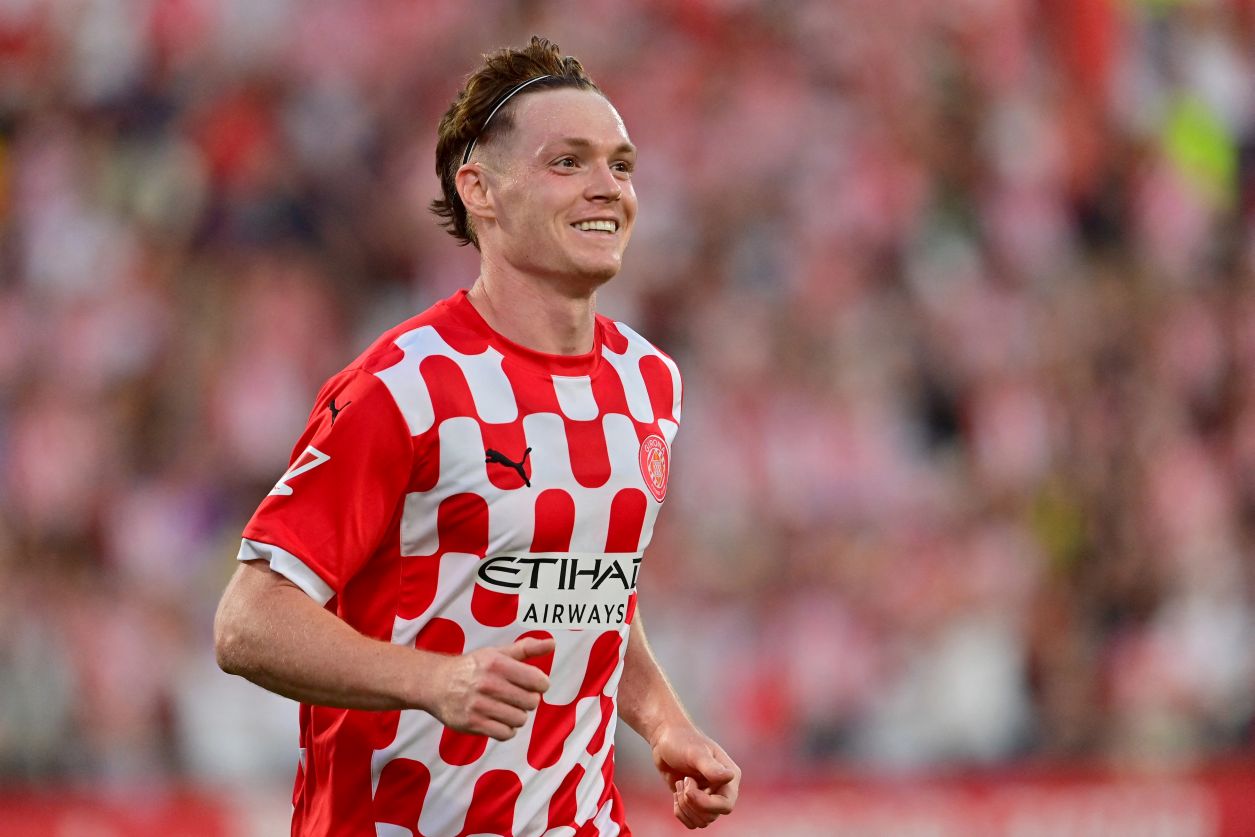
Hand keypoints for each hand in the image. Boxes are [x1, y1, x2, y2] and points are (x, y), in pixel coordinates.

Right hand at [425, 636, 552, 739]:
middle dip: (528, 700)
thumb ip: (526, 649)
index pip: (537, 680)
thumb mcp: (497, 653)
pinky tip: (499, 720)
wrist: (437, 684)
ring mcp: (479, 705)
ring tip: (507, 708)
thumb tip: (551, 644)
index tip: (533, 684)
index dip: (540, 684)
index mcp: (497, 664)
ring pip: (520, 719)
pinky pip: (505, 733)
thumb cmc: (472, 668)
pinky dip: (507, 729)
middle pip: (531, 702)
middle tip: (517, 696)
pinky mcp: (473, 724)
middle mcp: (488, 684)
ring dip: (517, 716)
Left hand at [650, 723, 740, 828]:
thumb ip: (711, 767)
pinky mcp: (695, 801)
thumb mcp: (695, 753)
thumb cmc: (682, 741)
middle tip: (683, 781)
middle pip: (711, 816)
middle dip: (691, 803)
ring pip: (701, 821)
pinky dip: (680, 812)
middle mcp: (722, 789)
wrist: (665, 738)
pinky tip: (676, 792)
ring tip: (680, 785)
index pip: (726, 805)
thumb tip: (730, 777)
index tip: (688, 784)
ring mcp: (709, 796)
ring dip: (685, 807)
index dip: (705, 803)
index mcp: (730, 777)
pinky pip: (691, 821)